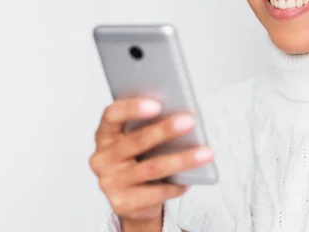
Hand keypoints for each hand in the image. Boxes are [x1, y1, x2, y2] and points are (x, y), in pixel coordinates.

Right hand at [89, 98, 213, 225]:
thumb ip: (152, 126)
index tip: (157, 104)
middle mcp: (102, 159)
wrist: (134, 200)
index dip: (132, 108)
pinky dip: (177, 185)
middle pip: (136, 141)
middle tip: (189, 121)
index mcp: (105, 135)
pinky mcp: (122, 204)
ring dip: (182, 159)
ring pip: (152, 168)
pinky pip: (156, 192)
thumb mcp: (142, 141)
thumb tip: (182, 117)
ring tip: (206, 153)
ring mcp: (110, 183)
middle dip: (165, 130)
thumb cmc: (142, 159)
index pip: (111, 115)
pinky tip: (191, 180)